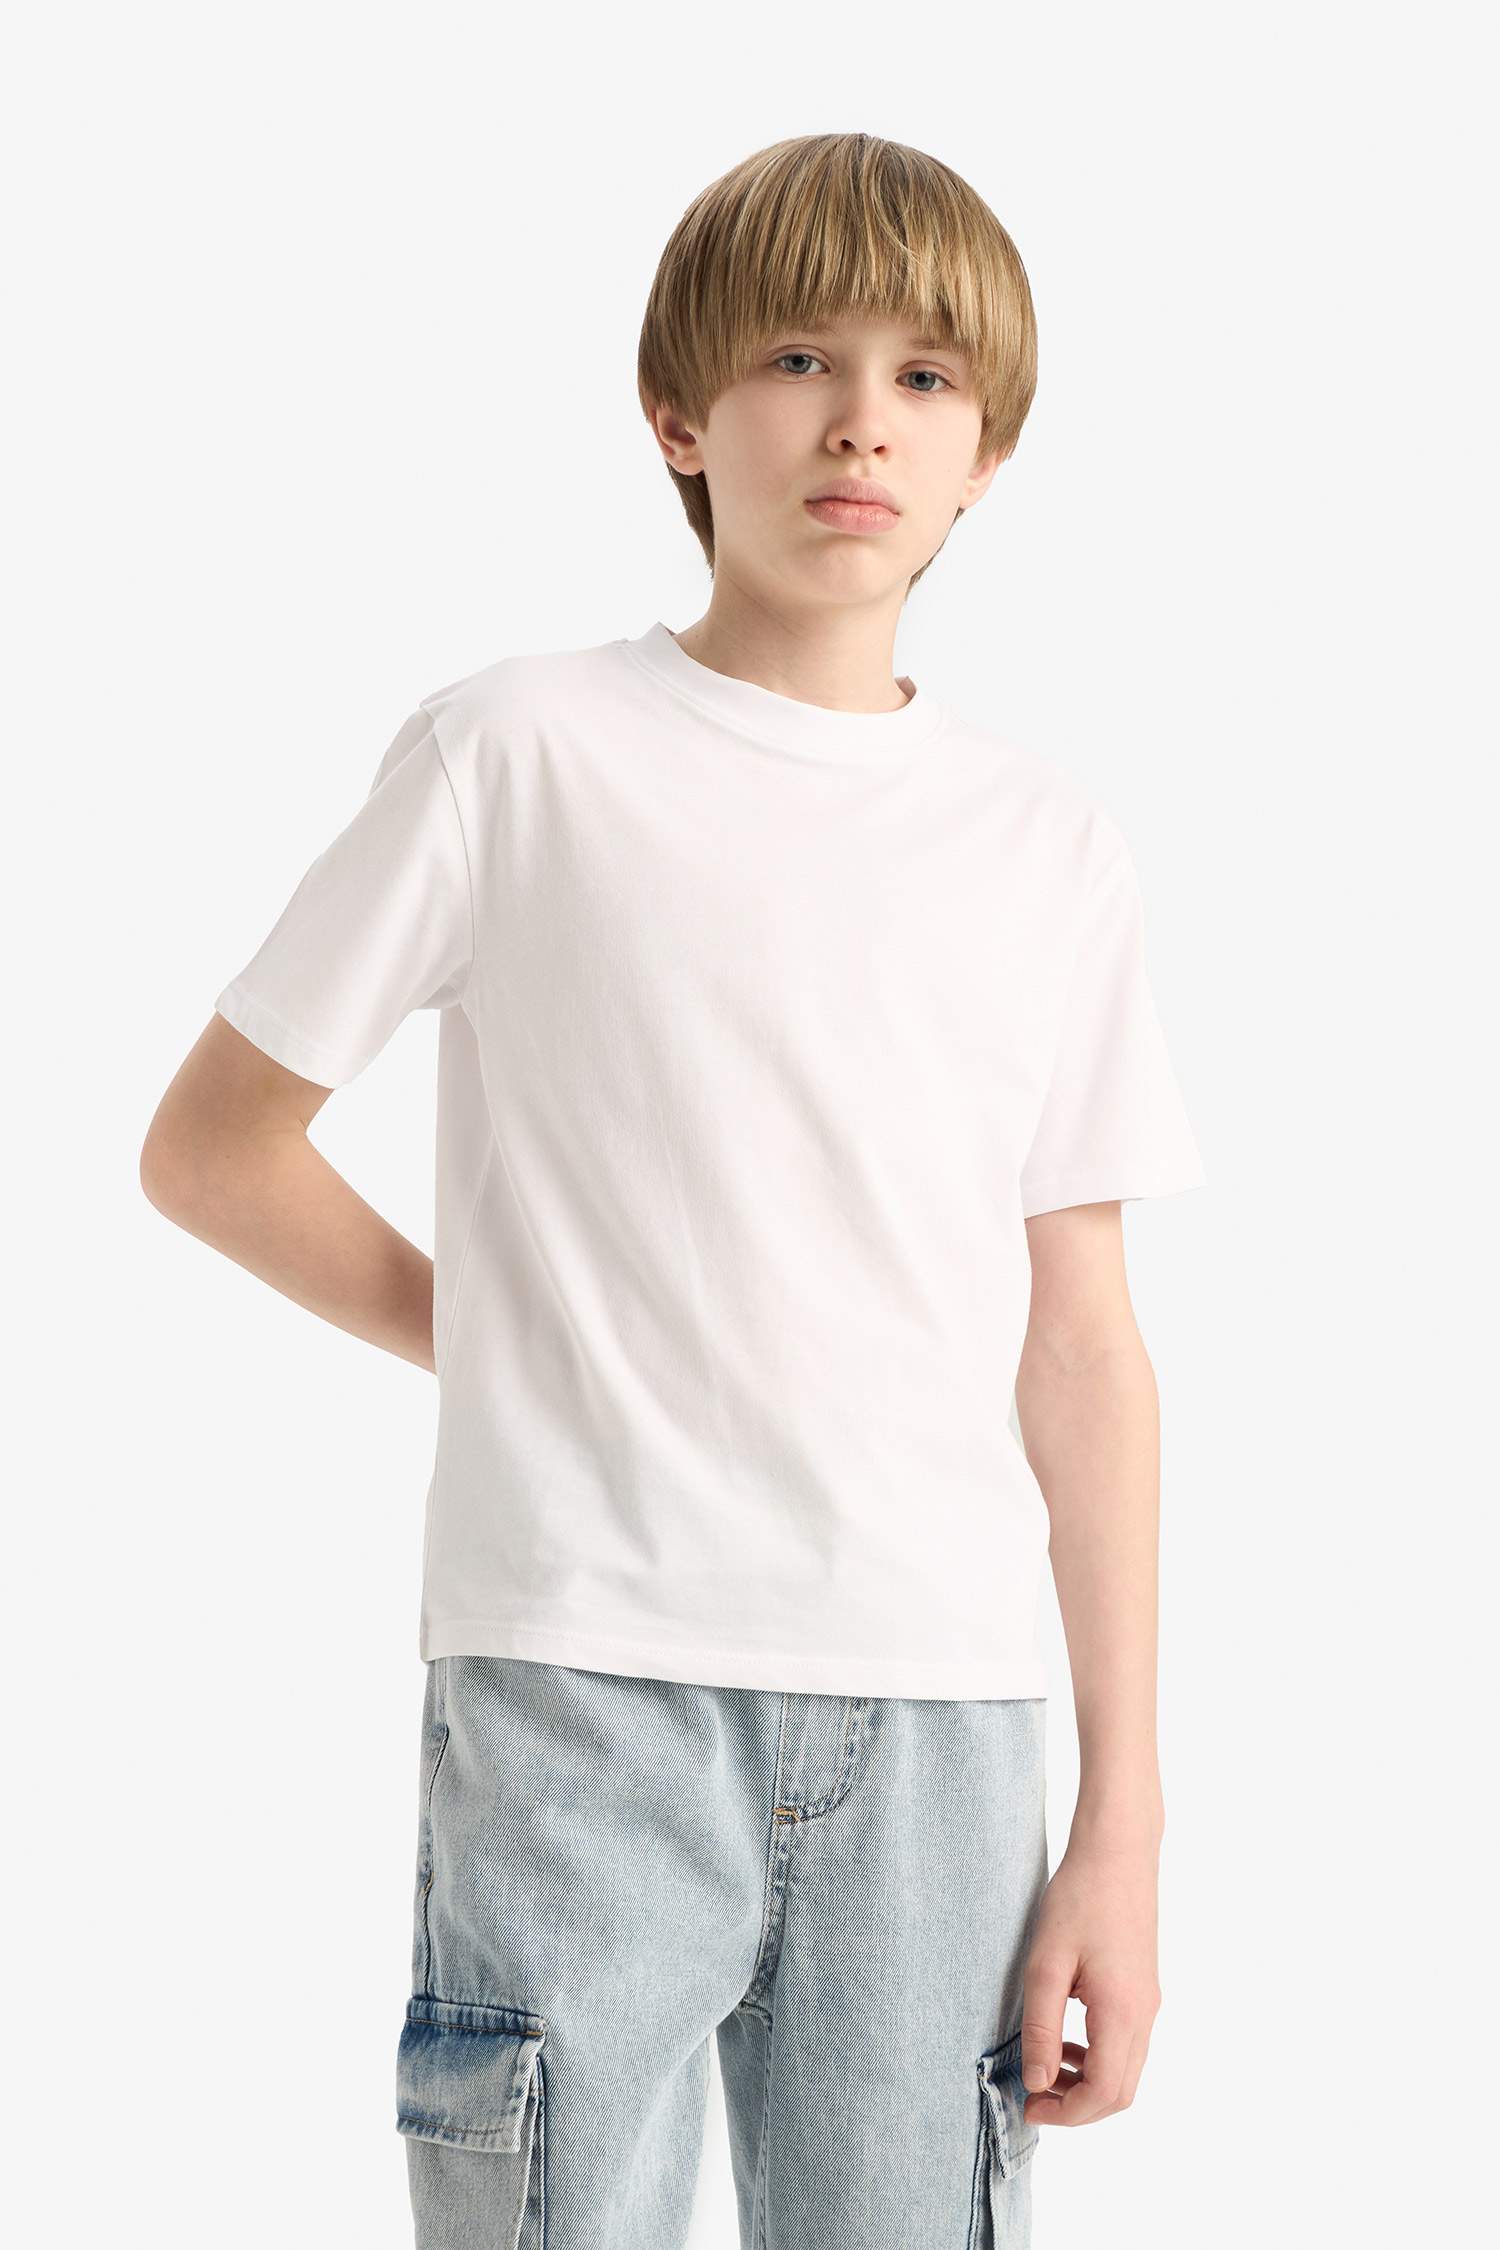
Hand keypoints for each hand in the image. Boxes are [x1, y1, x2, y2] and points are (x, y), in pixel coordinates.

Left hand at [1018, 1830, 1161, 2126]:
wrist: (1118, 1851)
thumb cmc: (1079, 1899)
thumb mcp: (1046, 1964)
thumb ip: (1041, 2028)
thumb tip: (1038, 2082)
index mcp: (1122, 2013)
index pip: (1104, 2094)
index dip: (1067, 2114)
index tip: (1029, 2107)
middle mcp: (1144, 2015)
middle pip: (1120, 2092)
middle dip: (1078, 2107)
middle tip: (1035, 2097)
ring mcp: (1149, 2002)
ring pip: (1126, 2070)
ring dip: (1088, 2082)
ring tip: (1045, 2066)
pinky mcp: (1144, 1989)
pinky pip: (1127, 2043)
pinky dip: (1098, 2056)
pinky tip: (1066, 2036)